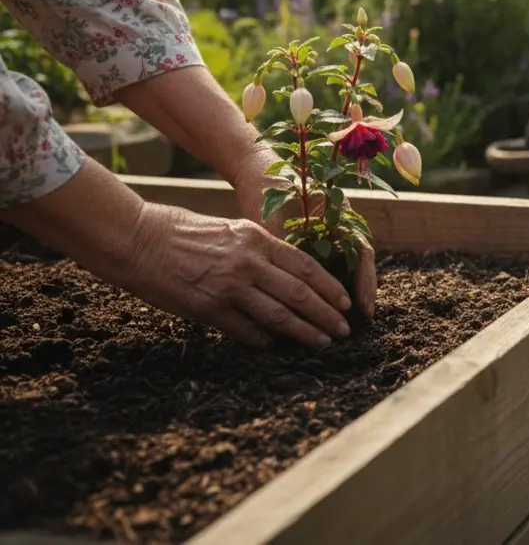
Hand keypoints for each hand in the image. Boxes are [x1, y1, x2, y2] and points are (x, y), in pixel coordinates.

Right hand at [127, 201, 353, 348]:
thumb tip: (286, 273)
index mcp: (256, 239)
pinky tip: (273, 347)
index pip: (307, 266)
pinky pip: (245, 330)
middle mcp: (248, 263)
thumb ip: (258, 249)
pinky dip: (263, 340)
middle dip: (326, 316)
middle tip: (343, 331)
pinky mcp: (207, 309)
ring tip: (321, 343)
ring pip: (279, 316)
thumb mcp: (230, 229)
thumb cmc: (180, 230)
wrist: (135, 239)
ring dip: (304, 333)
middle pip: (300, 295)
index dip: (330, 288)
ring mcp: (229, 287)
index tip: (346, 302)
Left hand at [229, 145, 377, 319]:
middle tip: (355, 323)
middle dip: (360, 293)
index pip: (362, 251)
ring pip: (345, 266)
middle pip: (358, 263)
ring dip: (343, 292)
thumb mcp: (279, 219)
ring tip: (339, 320)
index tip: (361, 307)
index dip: (364, 281)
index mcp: (341, 213)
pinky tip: (318, 306)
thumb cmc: (270, 189)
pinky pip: (327, 265)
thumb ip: (288, 248)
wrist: (257, 171)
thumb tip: (291, 288)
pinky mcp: (317, 239)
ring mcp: (332, 231)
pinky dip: (325, 285)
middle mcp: (342, 224)